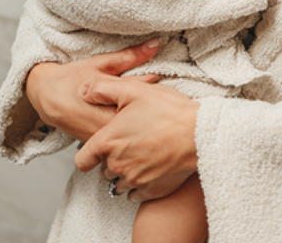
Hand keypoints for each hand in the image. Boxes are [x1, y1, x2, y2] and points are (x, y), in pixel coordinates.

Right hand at [25, 41, 160, 141]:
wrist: (45, 95)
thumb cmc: (72, 76)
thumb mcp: (101, 63)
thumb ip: (130, 57)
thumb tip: (155, 45)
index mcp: (107, 105)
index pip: (141, 104)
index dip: (157, 98)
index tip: (170, 92)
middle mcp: (103, 126)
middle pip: (136, 123)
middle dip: (151, 113)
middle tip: (168, 102)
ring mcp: (98, 138)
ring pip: (127, 134)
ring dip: (140, 124)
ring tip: (156, 114)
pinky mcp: (95, 143)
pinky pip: (116, 139)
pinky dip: (128, 131)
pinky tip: (139, 122)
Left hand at [75, 77, 198, 202]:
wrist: (199, 133)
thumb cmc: (168, 110)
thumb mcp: (133, 89)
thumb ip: (102, 89)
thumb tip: (82, 91)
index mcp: (108, 142)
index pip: (83, 159)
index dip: (89, 153)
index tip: (100, 147)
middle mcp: (117, 165)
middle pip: (104, 169)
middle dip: (113, 157)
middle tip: (132, 140)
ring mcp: (134, 180)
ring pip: (120, 182)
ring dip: (126, 171)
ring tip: (143, 153)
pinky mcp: (151, 190)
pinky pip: (136, 193)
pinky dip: (141, 183)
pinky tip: (152, 167)